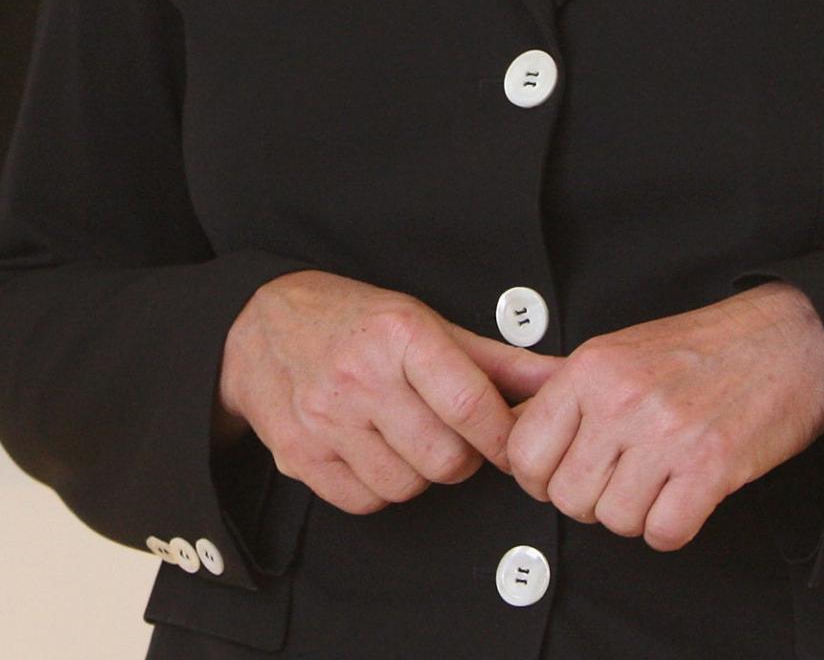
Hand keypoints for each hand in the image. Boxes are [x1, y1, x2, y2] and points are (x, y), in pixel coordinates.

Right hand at [218, 269, 557, 515]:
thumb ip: (499, 361)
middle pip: (447, 462)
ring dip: (416, 472)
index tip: (505, 441)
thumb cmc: (352, 322)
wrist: (256, 323)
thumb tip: (567, 379)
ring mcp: (324, 417)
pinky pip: (364, 501)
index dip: (501, 438)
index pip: (472, 408)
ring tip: (399, 437)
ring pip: (408, 487)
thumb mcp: (426, 323)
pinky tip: (367, 451)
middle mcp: (359, 375)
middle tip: (443, 434)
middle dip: (458, 457)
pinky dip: (375, 487)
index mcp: (399, 334)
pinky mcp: (298, 453)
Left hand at [495, 282, 823, 551]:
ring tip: (652, 487)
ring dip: (633, 516)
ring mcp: (666, 434)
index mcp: (589, 369)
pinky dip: (669, 531)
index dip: (537, 478)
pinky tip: (679, 503)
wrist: (786, 343)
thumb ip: (560, 387)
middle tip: (614, 483)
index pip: (523, 451)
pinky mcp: (711, 467)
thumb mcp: (615, 350)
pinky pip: (664, 532)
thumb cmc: (701, 349)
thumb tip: (510, 418)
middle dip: (588, 501)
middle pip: (566, 495)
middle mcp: (621, 400)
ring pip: (614, 519)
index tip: (558, 476)